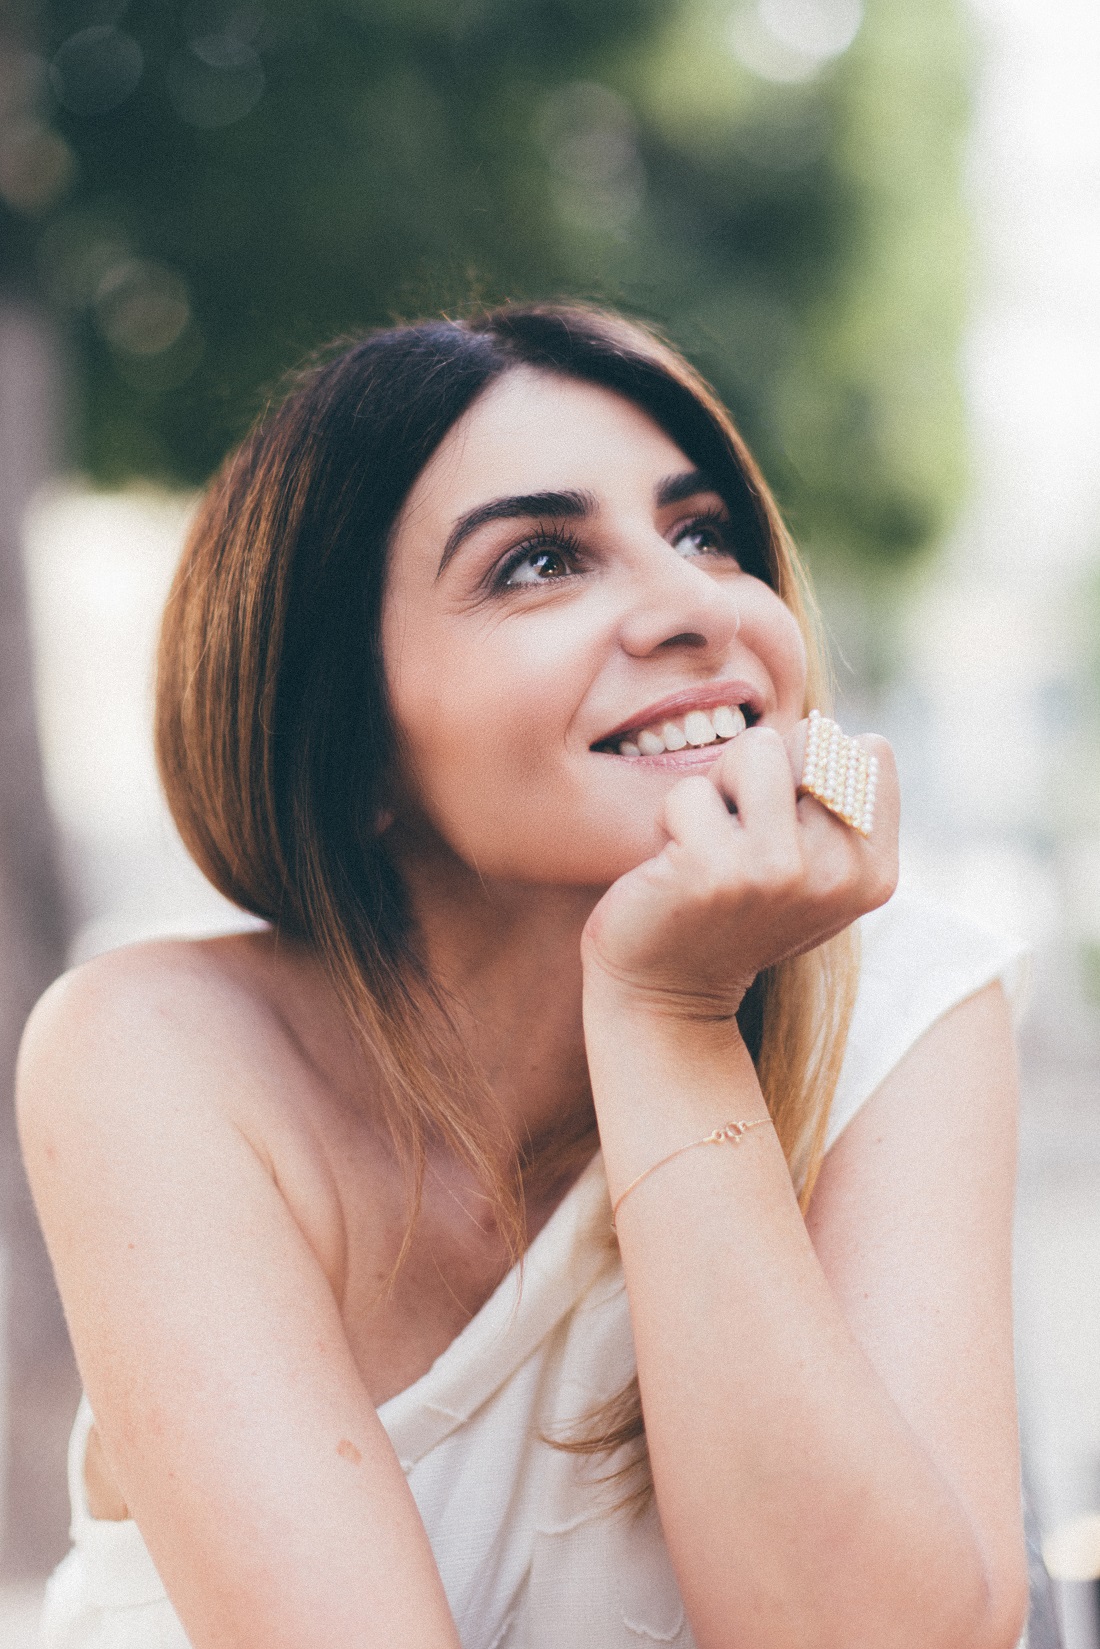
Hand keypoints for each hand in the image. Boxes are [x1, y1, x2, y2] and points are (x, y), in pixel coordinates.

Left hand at [581, 719, 898, 1019]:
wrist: (667, 993)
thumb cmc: (733, 912)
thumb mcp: (811, 870)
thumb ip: (839, 808)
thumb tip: (833, 733)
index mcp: (875, 872)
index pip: (867, 751)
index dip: (813, 772)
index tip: (784, 828)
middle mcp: (839, 873)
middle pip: (811, 738)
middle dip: (765, 772)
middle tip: (739, 835)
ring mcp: (779, 871)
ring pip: (754, 749)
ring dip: (718, 786)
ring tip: (708, 840)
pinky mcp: (714, 869)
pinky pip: (690, 791)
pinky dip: (670, 819)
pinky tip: (673, 869)